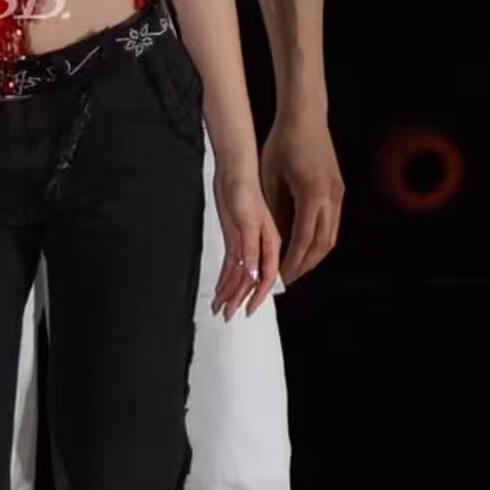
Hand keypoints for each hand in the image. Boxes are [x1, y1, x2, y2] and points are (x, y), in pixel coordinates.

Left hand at [212, 168, 281, 319]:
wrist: (234, 174)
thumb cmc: (246, 192)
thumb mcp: (250, 222)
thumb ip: (251, 250)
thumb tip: (253, 275)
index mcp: (270, 244)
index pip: (265, 277)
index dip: (257, 296)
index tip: (247, 310)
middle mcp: (260, 248)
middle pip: (249, 280)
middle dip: (238, 299)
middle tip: (226, 315)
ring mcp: (246, 245)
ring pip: (238, 275)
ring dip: (229, 292)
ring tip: (219, 308)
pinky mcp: (235, 240)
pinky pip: (230, 265)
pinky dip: (224, 279)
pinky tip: (220, 291)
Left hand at [261, 109, 344, 285]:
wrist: (306, 115)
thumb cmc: (283, 140)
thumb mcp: (268, 176)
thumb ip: (271, 209)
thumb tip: (268, 239)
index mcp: (311, 195)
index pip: (303, 240)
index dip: (291, 262)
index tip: (279, 276)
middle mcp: (330, 197)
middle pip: (322, 244)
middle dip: (304, 265)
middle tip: (287, 278)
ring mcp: (338, 193)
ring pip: (331, 236)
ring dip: (314, 254)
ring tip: (295, 266)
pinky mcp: (339, 189)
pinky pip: (332, 222)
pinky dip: (320, 239)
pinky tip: (305, 244)